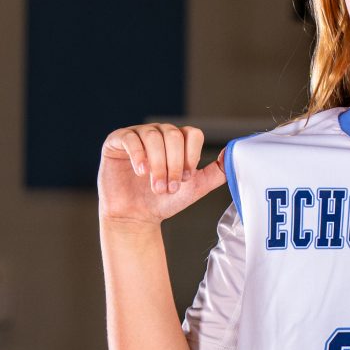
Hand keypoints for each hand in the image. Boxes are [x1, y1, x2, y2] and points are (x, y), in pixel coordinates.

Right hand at [98, 120, 227, 224]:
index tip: (186, 179)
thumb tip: (232, 155)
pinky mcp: (117, 142)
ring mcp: (138, 135)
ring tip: (155, 187)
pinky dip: (138, 155)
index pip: (192, 134)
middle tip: (169, 188)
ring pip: (153, 137)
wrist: (136, 216)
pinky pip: (130, 139)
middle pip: (173, 135)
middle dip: (174, 164)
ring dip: (157, 165)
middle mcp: (159, 133)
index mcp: (179, 141)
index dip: (191, 157)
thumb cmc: (164, 201)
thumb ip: (216, 173)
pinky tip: (140, 172)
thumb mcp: (196, 188)